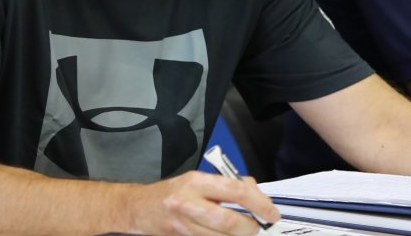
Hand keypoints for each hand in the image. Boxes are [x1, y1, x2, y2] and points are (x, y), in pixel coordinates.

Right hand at [130, 171, 279, 235]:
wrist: (138, 208)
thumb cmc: (172, 192)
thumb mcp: (197, 180)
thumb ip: (227, 185)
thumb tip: (256, 194)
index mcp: (196, 182)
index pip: (235, 191)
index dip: (259, 204)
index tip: (271, 213)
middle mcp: (188, 203)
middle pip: (230, 221)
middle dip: (251, 227)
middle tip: (259, 226)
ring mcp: (184, 226)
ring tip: (244, 231)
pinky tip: (226, 235)